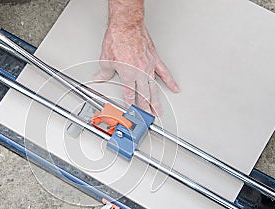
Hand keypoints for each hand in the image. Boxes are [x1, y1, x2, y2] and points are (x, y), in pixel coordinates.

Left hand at [94, 0, 178, 114]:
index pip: (129, 95)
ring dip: (156, 101)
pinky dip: (170, 81)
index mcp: (127, 75)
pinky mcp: (155, 59)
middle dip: (145, 108)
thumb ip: (104, 72)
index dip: (130, 106)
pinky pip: (164, 72)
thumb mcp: (106, 59)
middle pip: (143, 95)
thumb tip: (100, 78)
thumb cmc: (118, 39)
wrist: (127, 25)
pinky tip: (174, 88)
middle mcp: (139, 72)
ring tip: (158, 110)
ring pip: (153, 87)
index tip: (132, 113)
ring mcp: (149, 66)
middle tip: (147, 118)